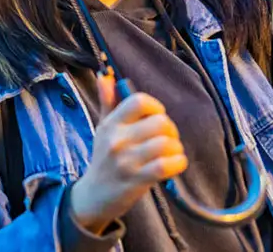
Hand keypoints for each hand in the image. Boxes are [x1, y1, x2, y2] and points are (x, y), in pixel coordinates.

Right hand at [69, 74, 187, 234]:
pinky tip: (175, 164)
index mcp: (111, 124)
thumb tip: (105, 76)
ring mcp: (127, 161)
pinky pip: (166, 166)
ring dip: (176, 148)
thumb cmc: (103, 159)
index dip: (156, 106)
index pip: (139, 101)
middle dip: (171, 130)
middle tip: (168, 138)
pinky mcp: (137, 180)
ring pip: (166, 144)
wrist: (94, 195)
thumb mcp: (102, 129)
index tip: (157, 116)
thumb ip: (107, 102)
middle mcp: (117, 140)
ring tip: (172, 152)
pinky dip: (178, 163)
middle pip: (159, 122)